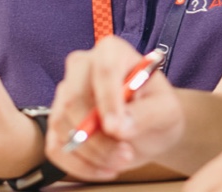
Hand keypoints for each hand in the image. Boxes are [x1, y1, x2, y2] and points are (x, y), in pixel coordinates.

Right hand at [45, 35, 185, 179]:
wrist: (148, 128)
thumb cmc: (157, 110)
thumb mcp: (166, 111)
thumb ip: (147, 114)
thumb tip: (120, 128)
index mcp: (112, 52)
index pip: (104, 69)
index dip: (108, 99)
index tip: (117, 129)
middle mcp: (83, 67)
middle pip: (74, 97)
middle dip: (97, 136)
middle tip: (125, 154)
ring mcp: (65, 94)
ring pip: (63, 125)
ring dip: (91, 153)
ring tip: (120, 161)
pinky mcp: (57, 123)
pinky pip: (55, 146)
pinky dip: (78, 165)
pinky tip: (103, 168)